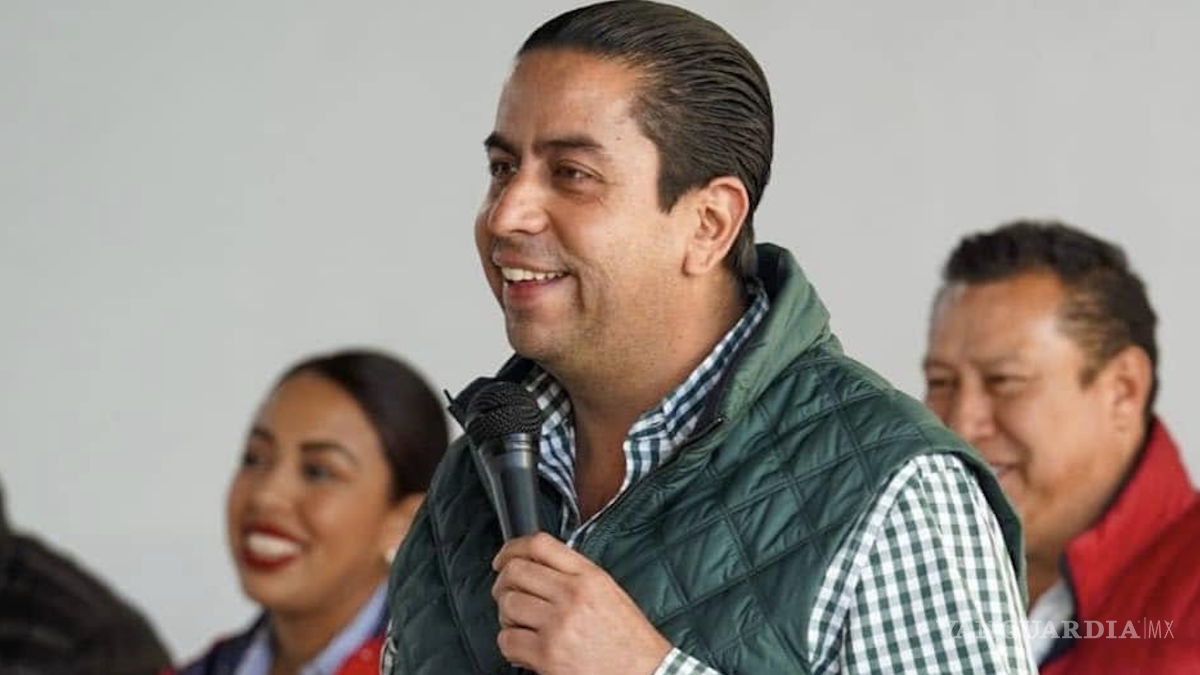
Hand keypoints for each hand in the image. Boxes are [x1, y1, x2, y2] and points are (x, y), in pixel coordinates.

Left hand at [491, 532, 671, 674]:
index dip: (512, 548)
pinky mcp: (547, 655)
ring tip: (522, 625)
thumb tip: (534, 566)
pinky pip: (508, 640)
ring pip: (508, 605)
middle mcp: (572, 596)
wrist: (644, 672)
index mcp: (589, 577)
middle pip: (515, 571)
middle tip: (507, 594)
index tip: (503, 558)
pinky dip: (511, 645)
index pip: (540, 545)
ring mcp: (558, 625)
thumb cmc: (628, 638)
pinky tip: (525, 648)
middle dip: (503, 583)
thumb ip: (573, 574)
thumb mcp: (608, 591)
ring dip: (507, 616)